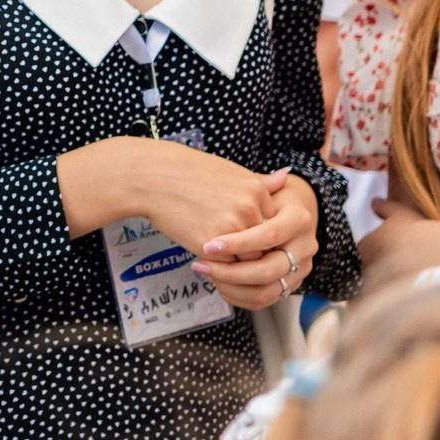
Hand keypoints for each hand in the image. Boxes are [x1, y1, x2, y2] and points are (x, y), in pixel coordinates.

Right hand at [117, 139, 287, 257]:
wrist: (153, 177)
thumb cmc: (188, 172)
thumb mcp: (229, 172)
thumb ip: (260, 183)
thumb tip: (286, 177)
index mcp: (256, 190)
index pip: (273, 226)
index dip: (259, 236)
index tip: (245, 237)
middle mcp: (249, 209)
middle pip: (265, 246)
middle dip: (253, 254)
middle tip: (236, 254)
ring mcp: (232, 228)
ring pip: (249, 261)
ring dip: (238, 264)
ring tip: (221, 259)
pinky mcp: (212, 245)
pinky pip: (227, 268)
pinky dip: (220, 268)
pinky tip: (206, 257)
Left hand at [196, 172, 319, 309]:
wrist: (285, 213)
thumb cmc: (265, 197)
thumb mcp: (260, 189)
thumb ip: (259, 186)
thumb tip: (278, 173)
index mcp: (299, 219)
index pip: (269, 236)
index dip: (238, 243)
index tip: (208, 245)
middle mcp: (306, 247)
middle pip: (268, 270)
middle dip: (230, 272)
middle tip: (200, 265)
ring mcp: (301, 270)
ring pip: (266, 291)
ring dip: (232, 287)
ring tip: (206, 273)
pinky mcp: (290, 285)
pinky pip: (264, 300)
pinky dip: (238, 296)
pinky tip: (217, 283)